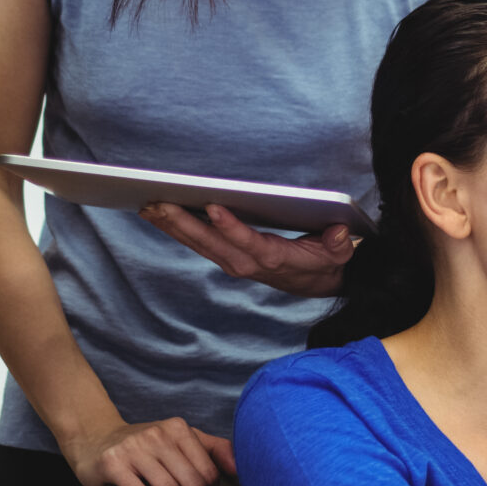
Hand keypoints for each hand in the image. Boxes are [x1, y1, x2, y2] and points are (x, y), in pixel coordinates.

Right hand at [61, 415, 235, 485]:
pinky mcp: (113, 464)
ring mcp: (134, 448)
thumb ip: (211, 448)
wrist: (93, 439)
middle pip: (193, 482)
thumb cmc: (143, 447)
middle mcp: (158, 435)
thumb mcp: (176, 440)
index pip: (208, 471)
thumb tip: (240, 469)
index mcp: (179, 429)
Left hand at [141, 203, 355, 297]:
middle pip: (212, 244)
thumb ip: (338, 245)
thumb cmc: (324, 261)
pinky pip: (197, 243)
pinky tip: (158, 214)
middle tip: (159, 203)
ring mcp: (234, 262)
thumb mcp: (338, 254)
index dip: (230, 227)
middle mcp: (248, 264)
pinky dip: (176, 229)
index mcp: (274, 259)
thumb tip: (338, 234)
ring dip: (172, 225)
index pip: (249, 243)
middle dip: (184, 223)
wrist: (315, 282)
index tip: (213, 207)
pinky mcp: (226, 257)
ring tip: (147, 205)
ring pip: (198, 244)